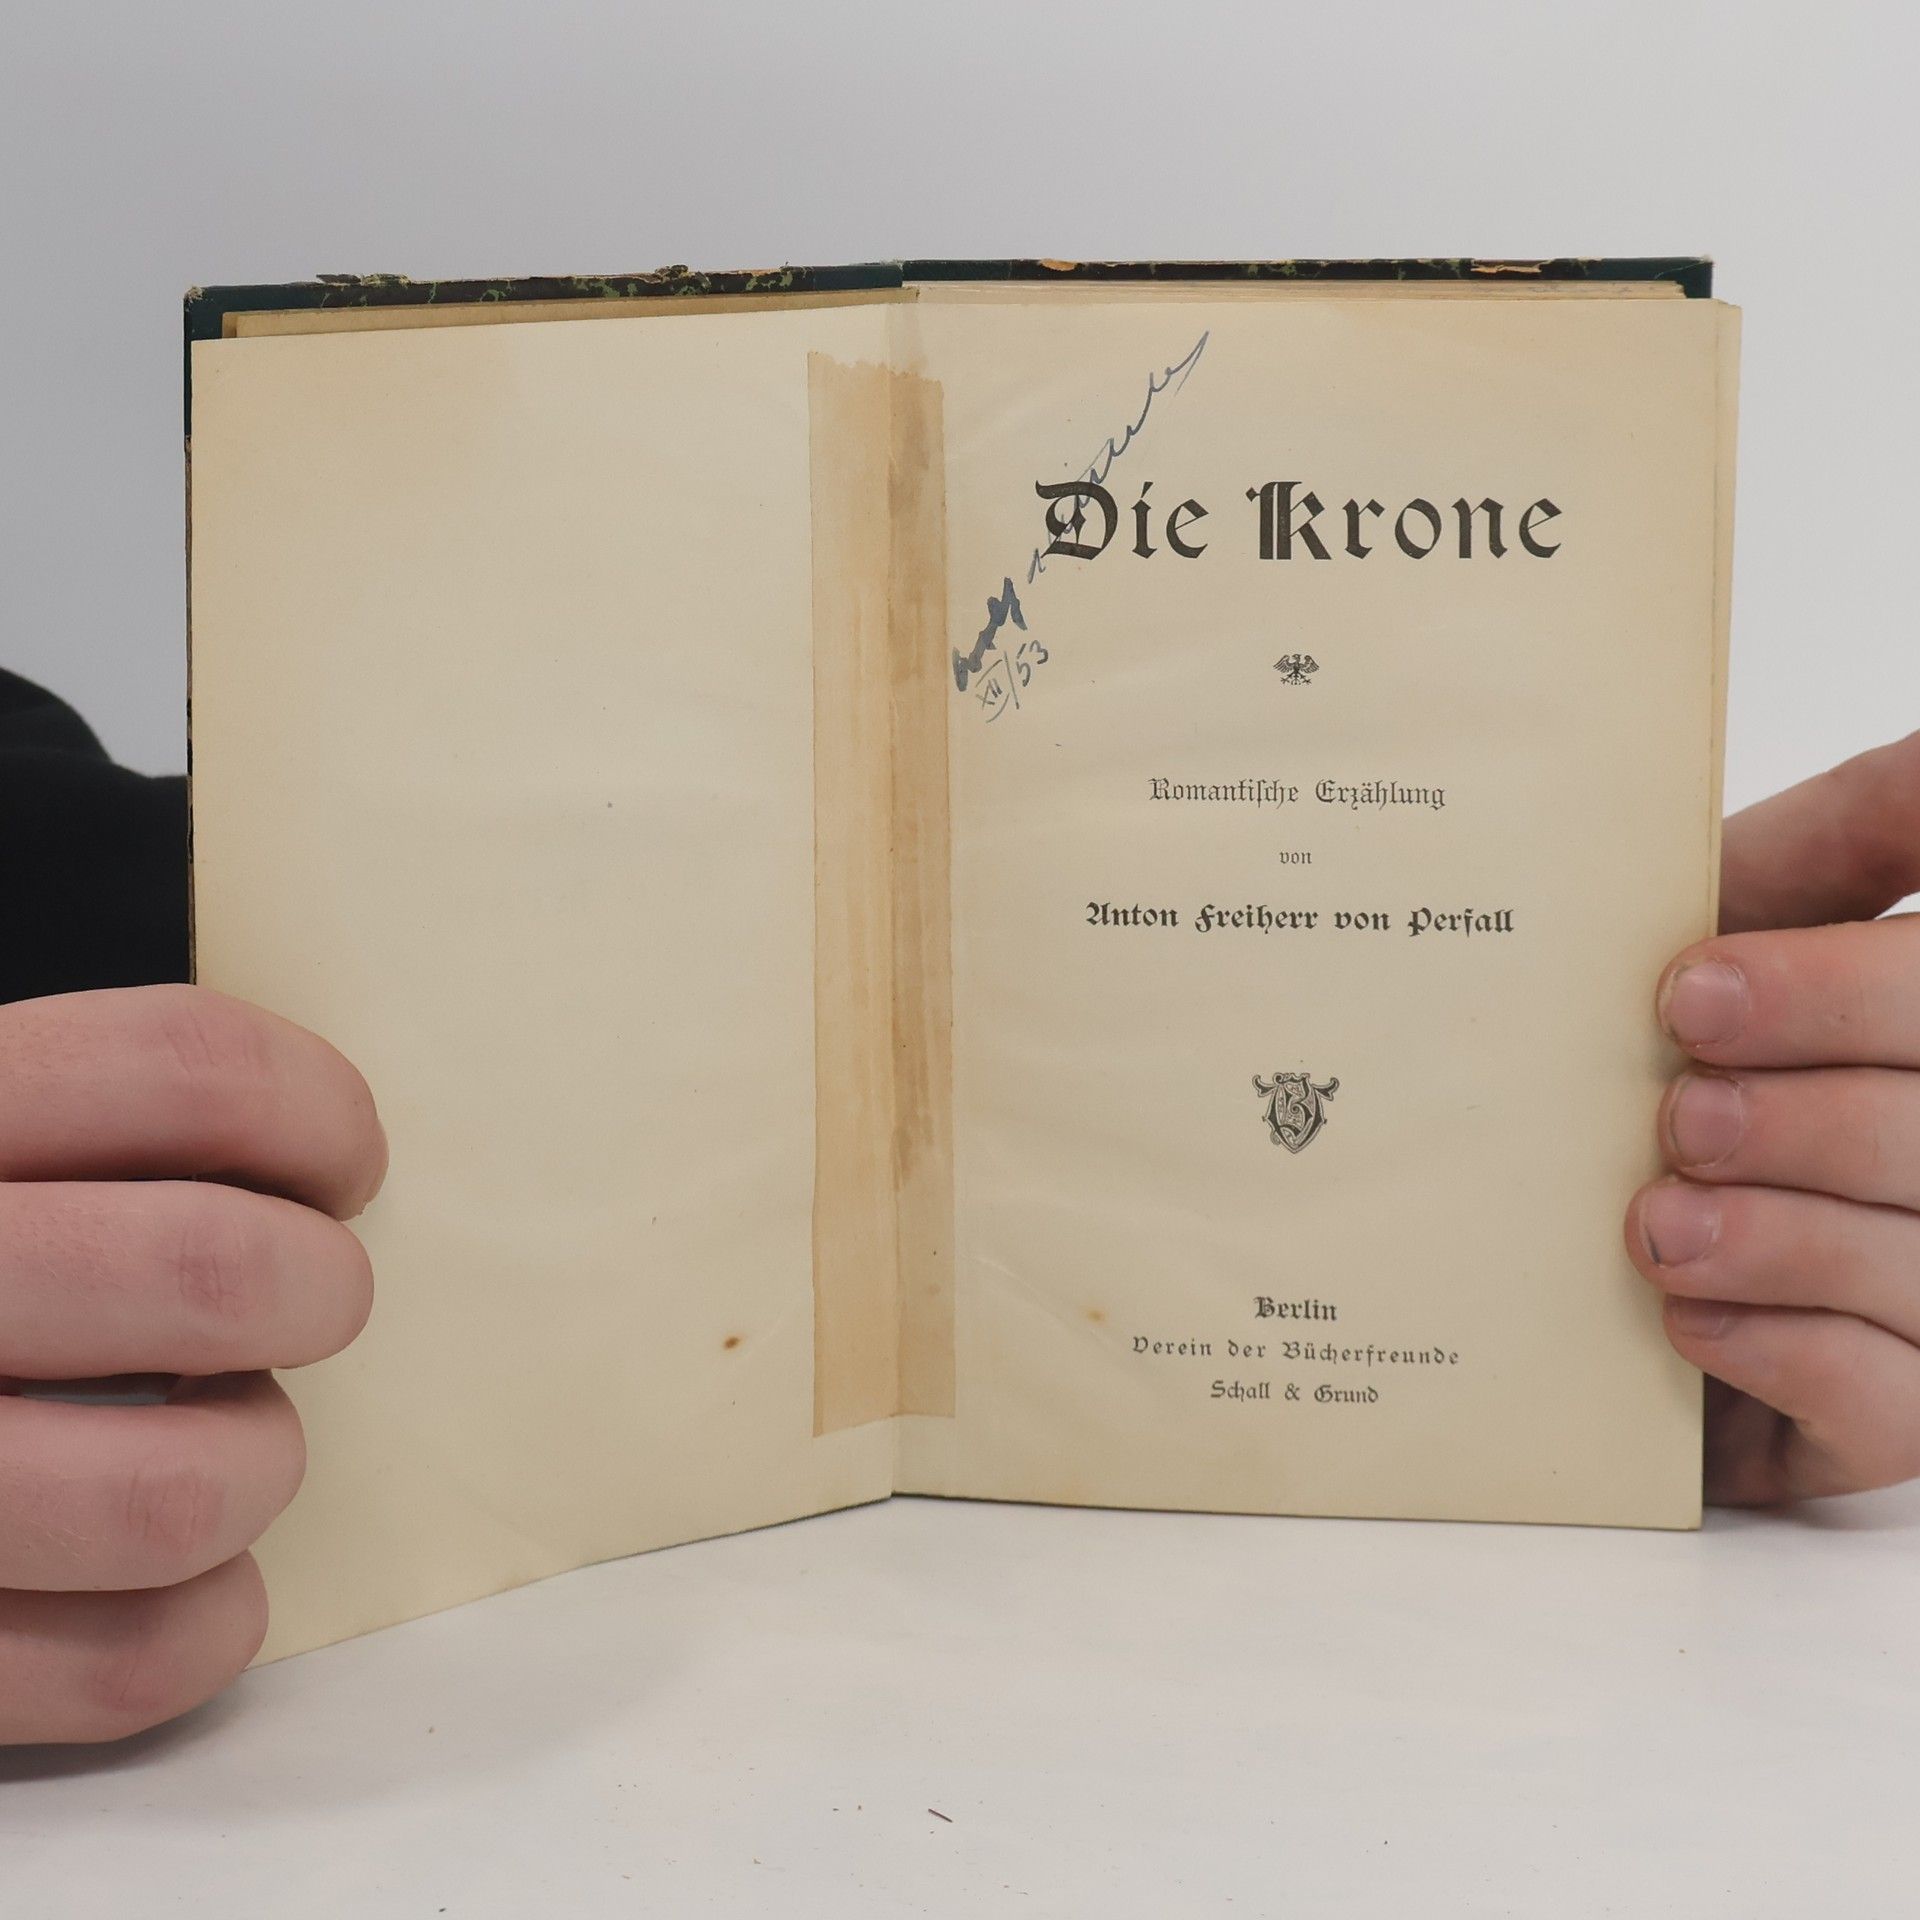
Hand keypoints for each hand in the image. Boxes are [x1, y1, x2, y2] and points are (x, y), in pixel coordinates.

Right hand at [0, 985, 382, 1741]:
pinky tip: (176, 1579)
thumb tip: (312, 1157)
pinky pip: (130, 1662)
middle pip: (214, 1269)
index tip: (336, 1169)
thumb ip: (83, 1123)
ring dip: (254, 1461)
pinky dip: (206, 1623)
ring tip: (209, 1437)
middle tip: (295, 1304)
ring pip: (183, 1491)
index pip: (186, 1070)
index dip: (315, 1115)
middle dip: (314, 1290)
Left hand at [1626, 733, 1919, 1502]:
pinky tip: (1683, 1316)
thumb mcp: (1745, 919)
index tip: (1690, 987)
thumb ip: (1840, 842)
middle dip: (1807, 1117)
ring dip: (1779, 1235)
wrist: (1572, 1230)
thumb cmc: (1680, 1050)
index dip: (1833, 995)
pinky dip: (1779, 1351)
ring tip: (1656, 1219)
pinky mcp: (1908, 1421)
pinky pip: (1892, 1402)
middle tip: (1673, 1110)